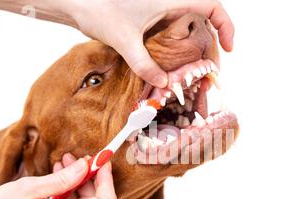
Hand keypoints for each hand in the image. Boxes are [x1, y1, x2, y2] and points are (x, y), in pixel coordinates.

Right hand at [0, 153, 116, 198]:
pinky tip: (59, 177)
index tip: (100, 162)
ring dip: (81, 182)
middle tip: (79, 157)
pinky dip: (72, 191)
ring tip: (64, 162)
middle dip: (93, 177)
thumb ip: (62, 179)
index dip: (107, 181)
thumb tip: (85, 166)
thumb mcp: (28, 189)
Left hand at [68, 0, 234, 87]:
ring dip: (197, 48)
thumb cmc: (98, 10)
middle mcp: (169, 2)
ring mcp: (161, 9)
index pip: (212, 5)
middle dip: (212, 45)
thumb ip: (145, 64)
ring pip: (190, 27)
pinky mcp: (152, 18)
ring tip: (198, 71)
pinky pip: (174, 32)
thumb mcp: (125, 40)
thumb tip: (164, 84)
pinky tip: (178, 66)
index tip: (228, 47)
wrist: (76, 2)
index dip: (226, 25)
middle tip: (210, 70)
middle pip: (204, 20)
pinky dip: (181, 48)